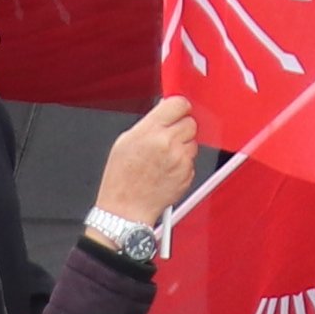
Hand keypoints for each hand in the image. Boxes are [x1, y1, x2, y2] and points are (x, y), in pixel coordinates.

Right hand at [95, 97, 210, 231]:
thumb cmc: (121, 179)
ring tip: (165, 158)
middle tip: (169, 137)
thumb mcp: (125, 141)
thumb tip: (162, 113)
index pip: (179, 104)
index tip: (178, 111)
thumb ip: (148, 124)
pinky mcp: (187, 174)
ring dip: (183, 147)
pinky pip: (191, 161)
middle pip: (190, 122)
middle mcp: (168, 143)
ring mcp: (179, 159)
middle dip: (181, 128)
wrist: (125, 209)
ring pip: (193, 142)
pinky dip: (183, 164)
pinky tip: (167, 170)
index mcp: (150, 130)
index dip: (179, 107)